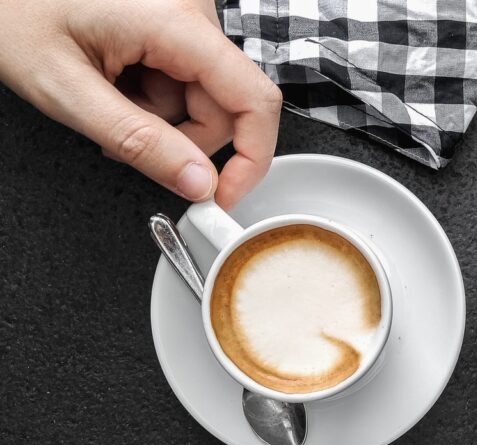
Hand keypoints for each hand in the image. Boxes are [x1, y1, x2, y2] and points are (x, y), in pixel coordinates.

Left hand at [0, 0, 280, 207]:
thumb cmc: (11, 12)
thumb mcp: (66, 90)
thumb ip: (138, 141)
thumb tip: (199, 182)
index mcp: (176, 21)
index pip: (254, 100)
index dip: (251, 157)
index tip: (224, 195)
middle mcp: (192, 12)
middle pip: (225, 106)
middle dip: (179, 139)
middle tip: (121, 140)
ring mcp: (185, 17)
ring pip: (202, 98)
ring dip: (159, 118)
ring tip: (105, 100)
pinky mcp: (175, 24)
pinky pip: (185, 79)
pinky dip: (151, 97)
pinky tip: (113, 83)